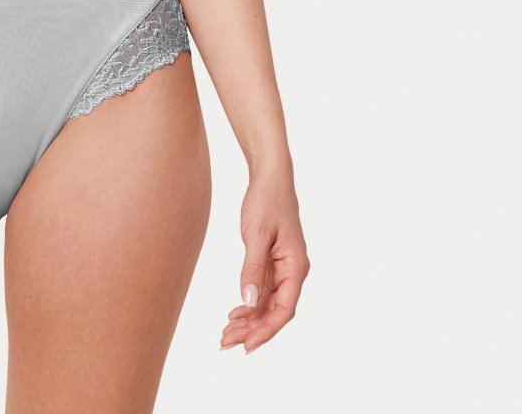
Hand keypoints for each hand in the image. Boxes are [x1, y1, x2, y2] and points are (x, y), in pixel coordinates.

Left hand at [219, 170, 309, 353]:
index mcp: (296, 267)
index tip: (246, 345)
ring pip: (268, 303)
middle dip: (253, 330)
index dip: (266, 330)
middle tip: (225, 342)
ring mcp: (284, 268)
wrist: (269, 177)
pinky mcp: (273, 262)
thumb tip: (249, 302)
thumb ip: (252, 269)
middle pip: (275, 311)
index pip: (284, 310)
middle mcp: (293, 271)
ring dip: (249, 320)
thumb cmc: (266, 200)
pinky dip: (250, 304)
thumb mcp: (255, 234)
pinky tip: (234, 313)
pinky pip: (264, 291)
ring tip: (226, 333)